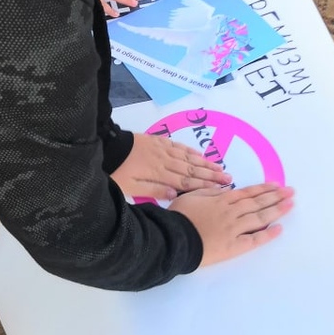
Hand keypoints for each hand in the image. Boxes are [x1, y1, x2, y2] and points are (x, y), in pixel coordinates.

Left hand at [111, 133, 231, 199]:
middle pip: (191, 169)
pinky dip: (190, 151)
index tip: (220, 189)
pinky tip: (199, 154)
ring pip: (188, 157)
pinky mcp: (156, 140)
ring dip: (205, 163)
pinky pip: (178, 146)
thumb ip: (153, 190)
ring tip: (220, 168)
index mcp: (159, 173)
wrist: (104, 146)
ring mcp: (161, 149)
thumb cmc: (115, 171)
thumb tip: (176, 193)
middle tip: (229, 179)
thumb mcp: (130, 187)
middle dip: (211, 175)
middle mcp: (164, 160)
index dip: (204, 185)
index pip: (186, 180)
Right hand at [169, 183, 294, 266]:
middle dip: (276, 196)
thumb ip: (209, 192)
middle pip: (257, 203)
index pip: (247, 193)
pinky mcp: (234, 246)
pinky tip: (279, 229)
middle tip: (291, 191)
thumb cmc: (179, 216)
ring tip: (290, 205)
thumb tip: (224, 190)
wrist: (175, 238)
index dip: (263, 188)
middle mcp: (232, 212)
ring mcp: (234, 229)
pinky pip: (254, 239)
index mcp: (221, 200)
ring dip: (276, 210)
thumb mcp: (191, 196)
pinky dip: (267, 234)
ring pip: (259, 217)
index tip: (276, 185)